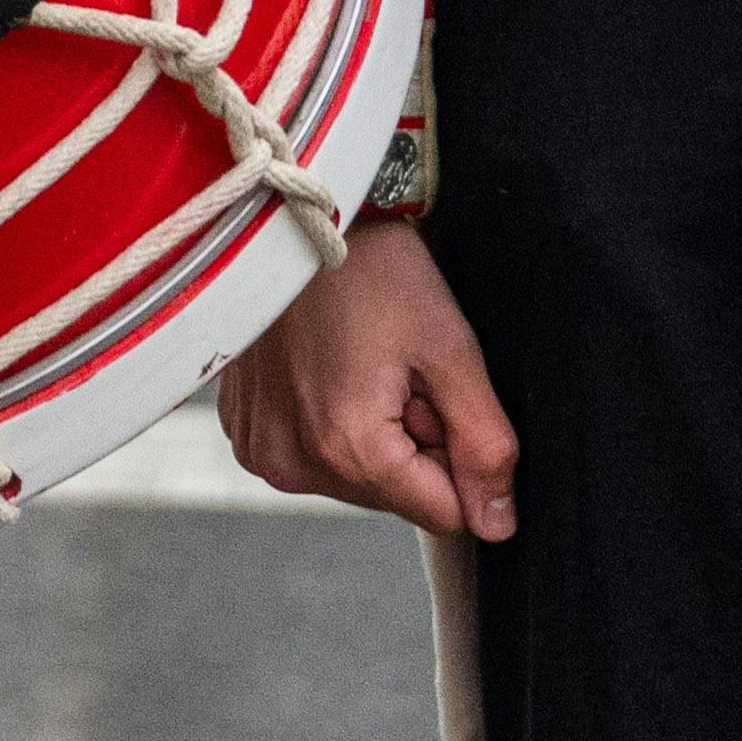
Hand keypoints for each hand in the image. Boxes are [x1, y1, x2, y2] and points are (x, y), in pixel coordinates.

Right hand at [220, 220, 515, 537]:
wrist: (287, 217)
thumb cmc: (372, 270)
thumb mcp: (450, 350)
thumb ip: (483, 445)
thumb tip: (497, 524)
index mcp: (349, 450)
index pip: (444, 514)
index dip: (457, 455)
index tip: (432, 390)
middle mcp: (294, 464)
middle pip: (397, 497)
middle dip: (413, 443)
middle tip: (396, 367)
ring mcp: (262, 449)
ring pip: (357, 478)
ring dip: (373, 434)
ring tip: (360, 361)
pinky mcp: (244, 431)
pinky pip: (313, 455)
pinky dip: (331, 421)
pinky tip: (326, 366)